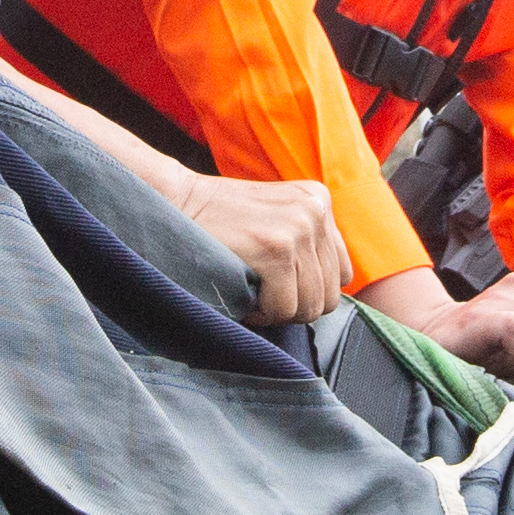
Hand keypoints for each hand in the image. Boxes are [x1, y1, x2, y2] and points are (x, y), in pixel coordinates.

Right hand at [166, 171, 352, 329]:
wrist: (172, 203)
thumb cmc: (219, 222)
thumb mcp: (275, 218)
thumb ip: (306, 243)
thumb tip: (330, 294)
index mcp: (319, 201)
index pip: (341, 274)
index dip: (309, 290)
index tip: (278, 286)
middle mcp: (316, 211)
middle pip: (328, 296)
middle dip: (293, 306)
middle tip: (261, 293)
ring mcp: (299, 227)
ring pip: (308, 307)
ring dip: (276, 311)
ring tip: (251, 292)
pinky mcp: (277, 248)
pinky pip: (283, 309)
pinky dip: (260, 313)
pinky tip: (242, 292)